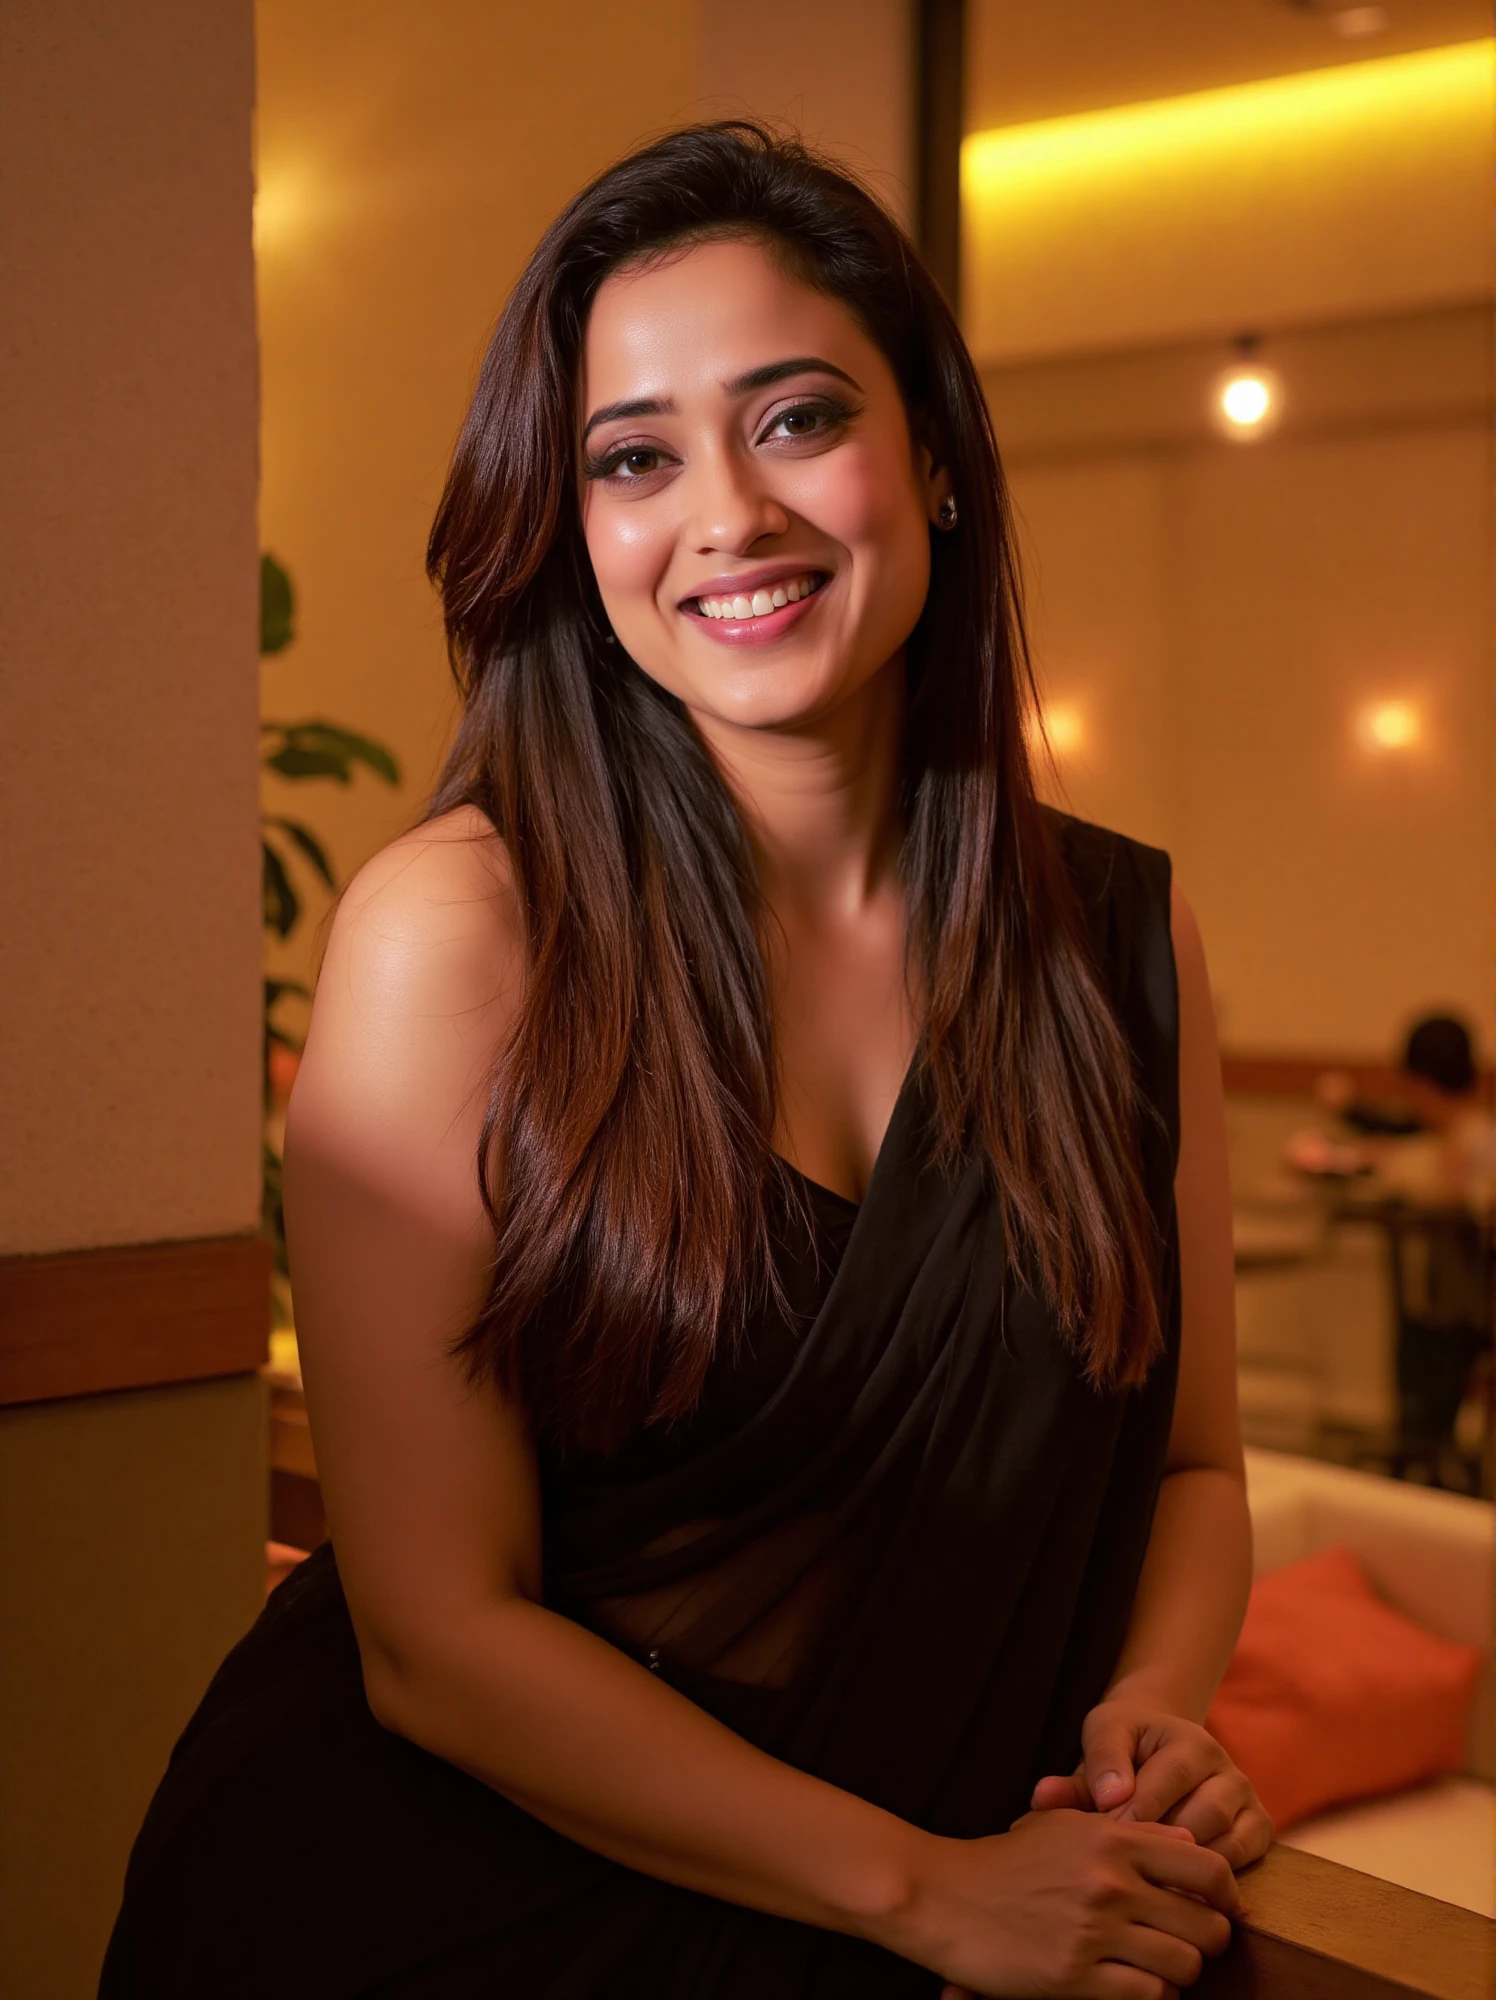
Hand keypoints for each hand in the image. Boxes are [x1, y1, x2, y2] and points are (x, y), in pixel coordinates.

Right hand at [893, 1808, 1236, 1999]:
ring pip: (1185, 1964)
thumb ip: (1129, 1832)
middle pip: (1207, 1924)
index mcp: (1111, 1838)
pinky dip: (1152, 1995)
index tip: (1220, 1908)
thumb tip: (1191, 1849)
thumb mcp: (1066, 1825)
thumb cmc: (1008, 1860)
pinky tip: (1133, 1984)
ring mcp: (1095, 1930)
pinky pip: (1149, 1995)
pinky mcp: (1077, 1976)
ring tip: (1158, 1966)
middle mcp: (1111, 1881)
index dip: (1226, 1894)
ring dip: (1179, 1971)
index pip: (1207, 1867)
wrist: (946, 1895)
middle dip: (1208, 1940)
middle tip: (1187, 1942)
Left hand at [1028, 1701, 1271, 1869]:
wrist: (1157, 1744)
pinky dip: (1218, 1879)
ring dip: (1191, 1867)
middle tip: (1134, 1872)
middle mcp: (1223, 1766)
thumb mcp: (1098, 1746)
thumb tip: (1044, 1796)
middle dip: (1168, 1842)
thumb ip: (1076, 1775)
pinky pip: (1247, 1857)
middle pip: (1206, 1812)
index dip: (1140, 1809)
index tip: (1111, 1835)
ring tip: (1154, 1891)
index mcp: (1185, 1739)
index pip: (1169, 1777)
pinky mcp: (1257, 1826)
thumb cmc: (1121, 1751)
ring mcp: (1244, 1796)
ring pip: (1227, 1838)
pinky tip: (1183, 1898)